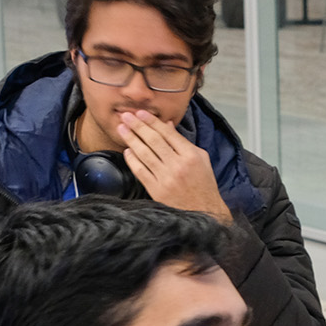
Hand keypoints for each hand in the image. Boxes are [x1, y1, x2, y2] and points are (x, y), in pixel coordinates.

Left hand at [115, 110, 230, 222]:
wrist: (204, 212)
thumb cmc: (203, 185)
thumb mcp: (201, 160)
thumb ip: (183, 142)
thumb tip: (167, 125)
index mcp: (191, 156)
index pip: (168, 133)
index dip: (152, 121)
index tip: (141, 113)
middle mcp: (178, 165)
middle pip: (154, 140)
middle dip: (138, 126)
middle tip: (126, 116)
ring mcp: (166, 178)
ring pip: (144, 154)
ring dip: (131, 139)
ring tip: (122, 129)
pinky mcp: (157, 190)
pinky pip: (140, 170)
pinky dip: (132, 159)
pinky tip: (127, 151)